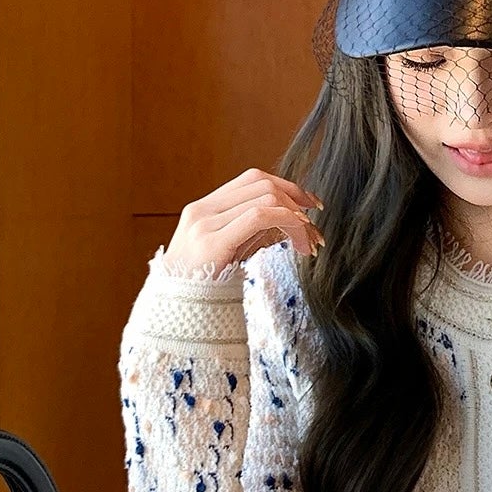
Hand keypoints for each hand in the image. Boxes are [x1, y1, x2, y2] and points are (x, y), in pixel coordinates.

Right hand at [164, 168, 323, 270]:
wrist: (177, 312)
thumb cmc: (204, 285)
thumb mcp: (232, 250)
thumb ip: (255, 231)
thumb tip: (293, 219)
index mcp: (204, 207)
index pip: (252, 179)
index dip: (286, 187)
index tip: (309, 206)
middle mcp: (202, 209)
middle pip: (262, 183)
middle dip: (296, 200)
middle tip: (315, 227)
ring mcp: (204, 223)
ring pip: (265, 198)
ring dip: (297, 218)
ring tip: (310, 244)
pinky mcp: (212, 241)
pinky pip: (258, 216)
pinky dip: (286, 221)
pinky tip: (298, 239)